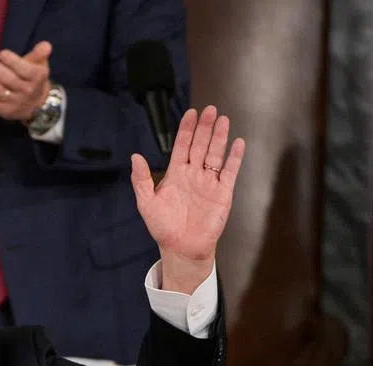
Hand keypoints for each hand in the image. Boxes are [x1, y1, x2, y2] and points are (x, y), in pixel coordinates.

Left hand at [0, 42, 52, 121]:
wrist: (35, 104)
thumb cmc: (33, 78)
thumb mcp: (39, 64)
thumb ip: (39, 54)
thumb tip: (46, 45)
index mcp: (37, 78)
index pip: (25, 70)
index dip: (13, 62)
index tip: (1, 52)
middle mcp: (27, 92)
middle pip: (9, 80)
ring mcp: (14, 104)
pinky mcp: (3, 112)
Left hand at [131, 106, 244, 293]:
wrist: (181, 248)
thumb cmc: (163, 227)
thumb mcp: (146, 203)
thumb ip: (141, 180)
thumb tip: (135, 157)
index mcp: (176, 174)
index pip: (182, 146)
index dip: (186, 130)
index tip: (190, 113)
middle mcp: (193, 175)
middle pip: (200, 145)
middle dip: (204, 128)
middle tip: (209, 110)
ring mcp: (209, 183)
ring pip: (215, 154)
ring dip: (219, 138)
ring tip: (223, 120)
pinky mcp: (223, 193)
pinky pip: (230, 172)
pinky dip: (234, 158)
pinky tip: (238, 143)